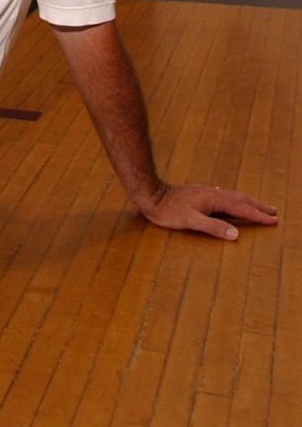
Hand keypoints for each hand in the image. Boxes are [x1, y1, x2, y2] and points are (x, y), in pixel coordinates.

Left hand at [140, 182, 277, 240]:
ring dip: (248, 202)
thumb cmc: (169, 211)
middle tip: (273, 211)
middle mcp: (213, 193)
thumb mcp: (191, 221)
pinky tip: (232, 202)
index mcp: (214, 199)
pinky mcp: (201, 194)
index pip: (242, 208)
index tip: (273, 220)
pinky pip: (225, 196)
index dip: (258, 215)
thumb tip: (236, 234)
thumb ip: (213, 227)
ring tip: (259, 206)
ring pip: (233, 196)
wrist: (152, 195)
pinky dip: (236, 200)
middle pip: (241, 199)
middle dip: (258, 206)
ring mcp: (207, 192)